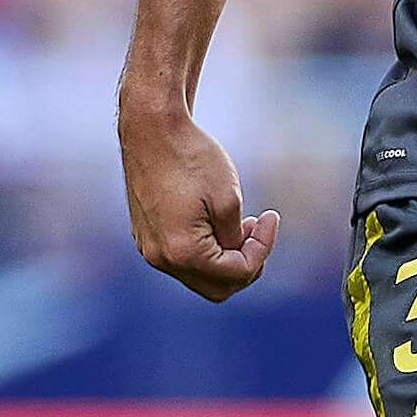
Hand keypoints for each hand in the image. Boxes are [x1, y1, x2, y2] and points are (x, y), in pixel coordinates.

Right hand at [120, 108, 279, 299]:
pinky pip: (182, 259)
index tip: (271, 217)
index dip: (263, 249)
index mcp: (183, 251)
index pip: (237, 273)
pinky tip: (215, 221)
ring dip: (225, 258)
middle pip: (217, 288)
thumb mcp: (228, 198)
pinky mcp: (145, 236)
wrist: (151, 128)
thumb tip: (237, 257)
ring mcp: (149, 248)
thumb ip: (236, 238)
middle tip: (258, 232)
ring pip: (199, 275)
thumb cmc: (191, 157)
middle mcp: (161, 258)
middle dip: (245, 265)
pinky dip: (205, 250)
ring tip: (240, 224)